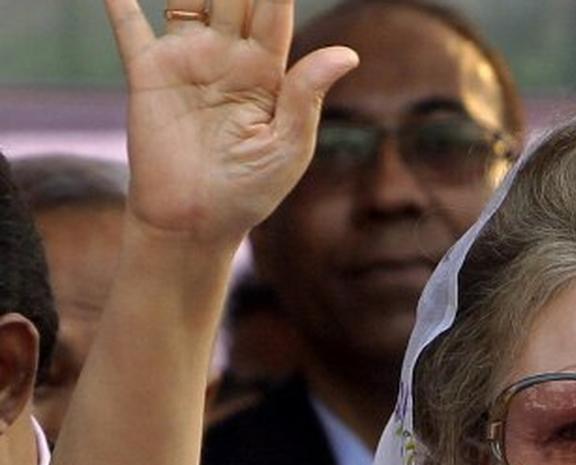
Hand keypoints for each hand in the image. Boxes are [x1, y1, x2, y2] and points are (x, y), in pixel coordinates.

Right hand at [105, 0, 357, 246]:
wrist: (195, 224)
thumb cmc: (250, 191)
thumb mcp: (288, 147)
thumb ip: (308, 96)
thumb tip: (348, 53)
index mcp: (268, 73)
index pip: (274, 11)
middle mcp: (228, 57)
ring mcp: (187, 62)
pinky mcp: (148, 75)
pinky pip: (131, 27)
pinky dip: (120, 1)